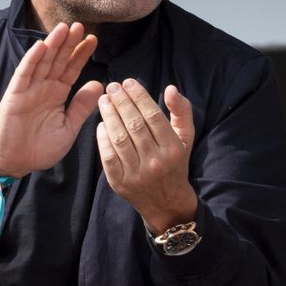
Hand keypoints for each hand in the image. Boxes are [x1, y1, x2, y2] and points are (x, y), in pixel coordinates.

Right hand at [0, 23, 103, 177]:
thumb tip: (99, 85)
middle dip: (69, 43)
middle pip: (58, 60)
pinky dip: (31, 60)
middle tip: (80, 26)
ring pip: (42, 62)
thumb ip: (82, 106)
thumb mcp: (68, 127)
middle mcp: (44, 87)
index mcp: (57, 93)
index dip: (81, 54)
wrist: (16, 163)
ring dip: (52, 44)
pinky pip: (24, 74)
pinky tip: (41, 46)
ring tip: (63, 28)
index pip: (72, 69)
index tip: (94, 40)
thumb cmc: (41, 148)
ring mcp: (29, 89)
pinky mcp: (15, 95)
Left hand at [96, 80, 197, 233]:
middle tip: (112, 87)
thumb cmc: (175, 162)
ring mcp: (137, 174)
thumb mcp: (185, 137)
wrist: (166, 203)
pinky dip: (102, 139)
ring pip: (119, 139)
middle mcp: (156, 162)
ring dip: (109, 116)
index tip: (128, 82)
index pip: (153, 116)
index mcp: (173, 149)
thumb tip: (170, 88)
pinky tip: (101, 124)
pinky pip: (108, 157)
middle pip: (134, 125)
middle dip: (121, 102)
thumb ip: (181, 111)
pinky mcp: (120, 184)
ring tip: (104, 100)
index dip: (139, 96)